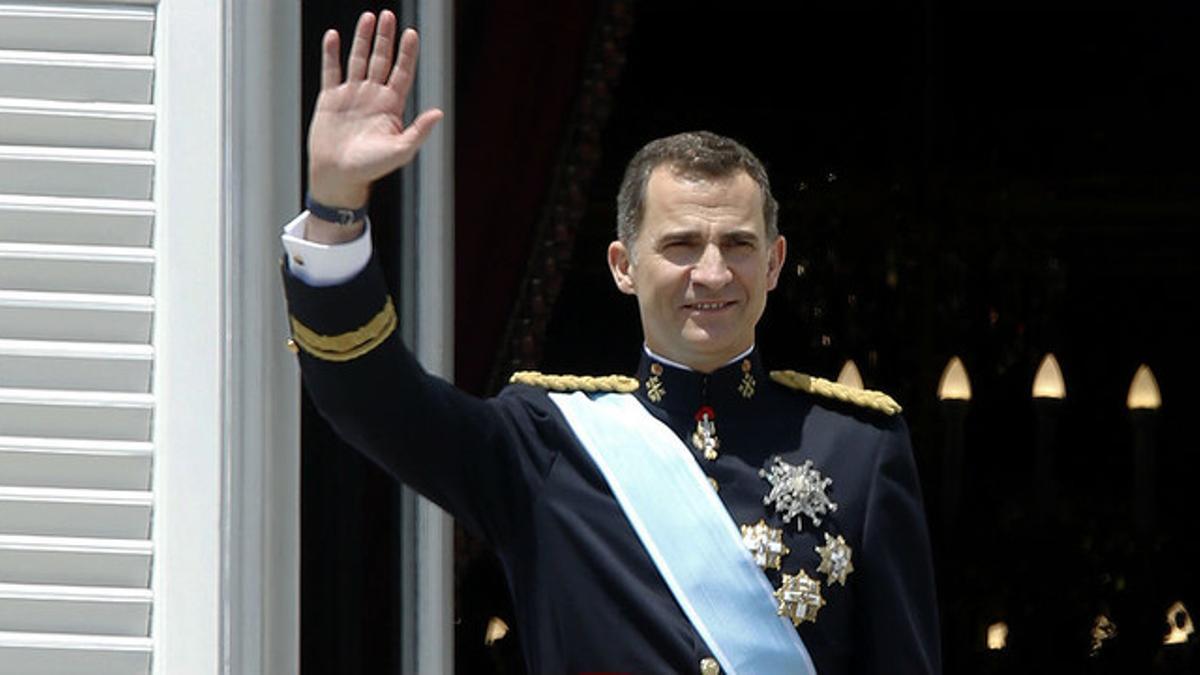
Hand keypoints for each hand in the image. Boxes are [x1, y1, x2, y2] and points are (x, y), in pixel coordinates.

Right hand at [307, 11, 442, 210]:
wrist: (338, 177)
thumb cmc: (370, 168)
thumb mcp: (400, 151)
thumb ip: (419, 131)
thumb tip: (439, 113)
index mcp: (391, 106)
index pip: (402, 72)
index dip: (407, 53)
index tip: (411, 33)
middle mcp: (373, 96)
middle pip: (381, 60)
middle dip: (385, 38)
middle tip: (388, 16)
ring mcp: (351, 95)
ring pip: (358, 60)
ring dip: (363, 39)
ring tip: (368, 17)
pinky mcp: (330, 99)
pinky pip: (331, 71)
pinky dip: (331, 53)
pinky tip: (334, 36)